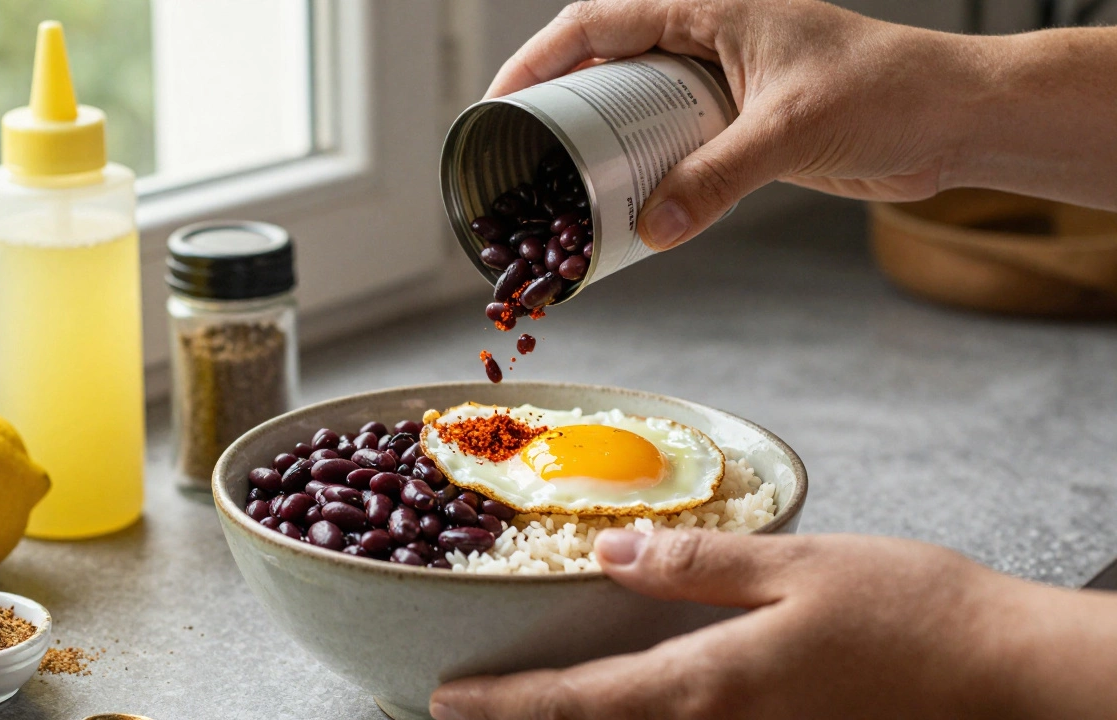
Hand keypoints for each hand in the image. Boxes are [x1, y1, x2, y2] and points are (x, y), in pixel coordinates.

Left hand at [430, 528, 1116, 719]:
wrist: (999, 673)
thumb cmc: (908, 611)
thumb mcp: (798, 568)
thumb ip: (698, 569)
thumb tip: (610, 558)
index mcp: (713, 685)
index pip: (582, 702)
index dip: (506, 703)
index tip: (444, 700)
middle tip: (466, 706)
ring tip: (525, 703)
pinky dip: (636, 719)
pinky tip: (624, 701)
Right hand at [485, 0, 981, 250]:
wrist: (953, 120)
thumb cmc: (889, 91)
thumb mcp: (790, 130)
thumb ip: (717, 178)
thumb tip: (651, 229)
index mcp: (711, 10)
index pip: (599, 22)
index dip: (540, 57)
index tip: (500, 100)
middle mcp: (709, 42)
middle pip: (608, 63)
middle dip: (559, 104)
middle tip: (521, 154)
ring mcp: (724, 85)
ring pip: (639, 108)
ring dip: (602, 145)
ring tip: (562, 187)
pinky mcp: (742, 127)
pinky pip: (674, 144)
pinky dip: (647, 173)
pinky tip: (630, 205)